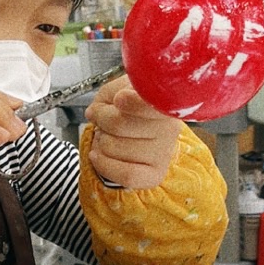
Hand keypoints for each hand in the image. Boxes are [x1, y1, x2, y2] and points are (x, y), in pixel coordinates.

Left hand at [84, 75, 180, 189]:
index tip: (118, 100)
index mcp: (163, 103)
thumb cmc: (131, 108)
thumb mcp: (120, 89)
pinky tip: (98, 155)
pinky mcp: (154, 175)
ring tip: (107, 136)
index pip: (146, 104)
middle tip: (103, 119)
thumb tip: (95, 112)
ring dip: (100, 141)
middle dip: (101, 121)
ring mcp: (163, 155)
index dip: (128, 102)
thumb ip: (108, 94)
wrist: (143, 129)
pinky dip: (103, 165)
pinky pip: (125, 175)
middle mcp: (169, 129)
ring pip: (114, 148)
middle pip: (118, 124)